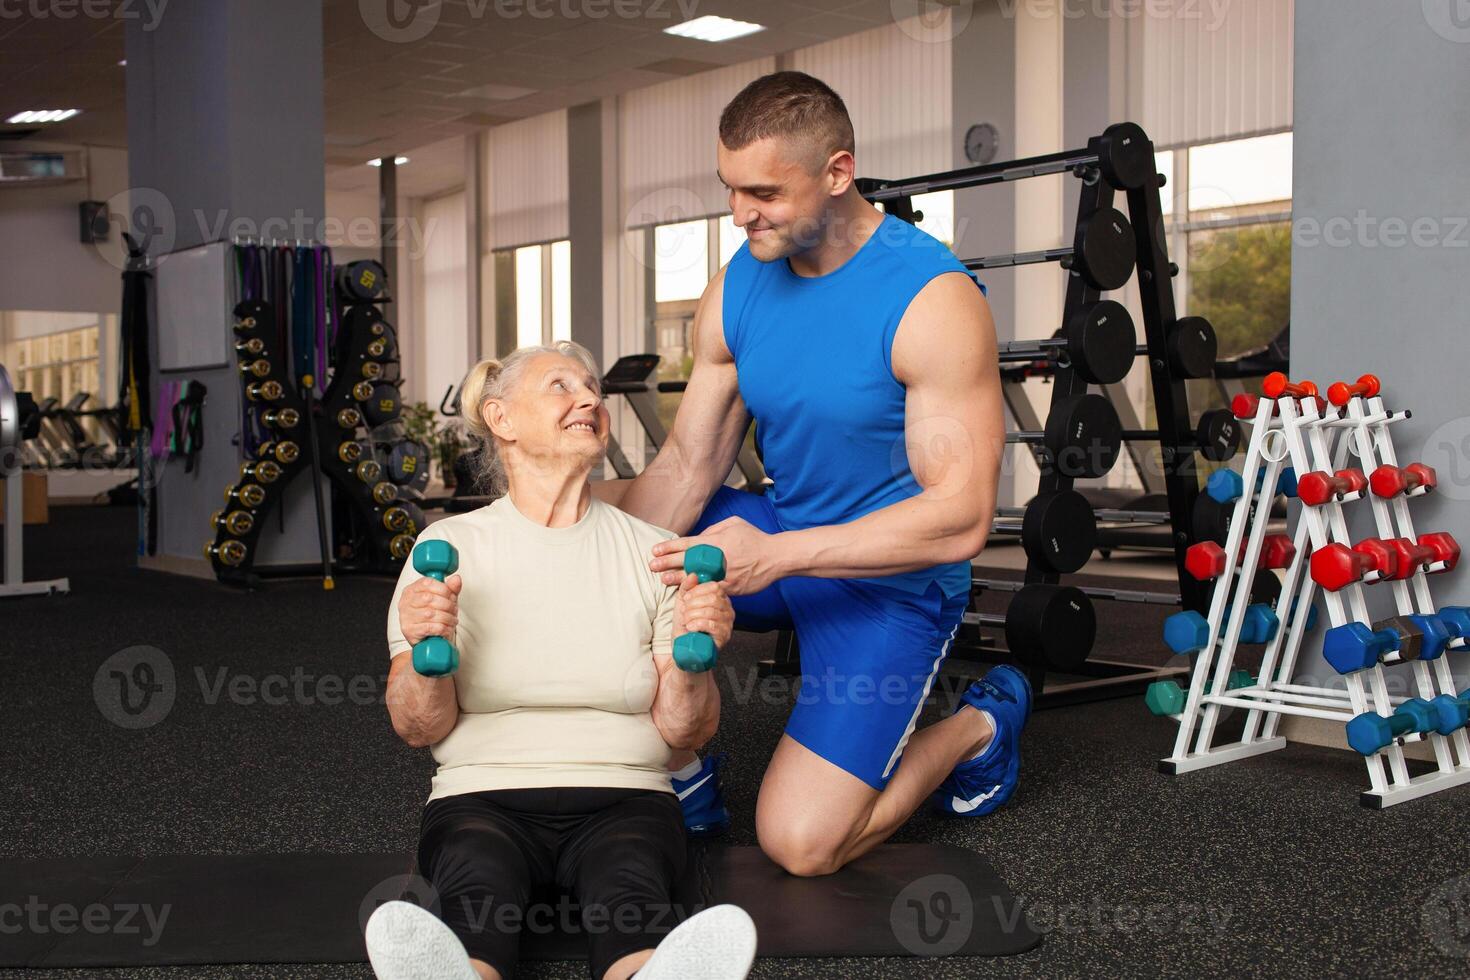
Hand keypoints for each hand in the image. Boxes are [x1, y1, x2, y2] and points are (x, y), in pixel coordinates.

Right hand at [400, 573, 461, 647]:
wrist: (428, 639)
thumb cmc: (434, 616)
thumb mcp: (444, 599)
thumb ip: (450, 588)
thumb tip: (456, 579)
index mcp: (411, 590)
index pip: (427, 583)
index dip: (443, 589)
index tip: (451, 596)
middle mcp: (405, 602)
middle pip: (429, 598)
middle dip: (447, 605)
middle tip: (454, 610)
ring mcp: (405, 617)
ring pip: (431, 614)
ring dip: (447, 618)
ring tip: (452, 620)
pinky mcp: (409, 631)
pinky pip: (430, 627)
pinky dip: (443, 628)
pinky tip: (447, 629)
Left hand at [651, 516, 782, 594]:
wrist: (776, 557)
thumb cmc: (755, 538)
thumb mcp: (734, 524)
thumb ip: (713, 529)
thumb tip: (698, 537)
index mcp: (717, 541)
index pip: (687, 543)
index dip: (669, 547)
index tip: (655, 550)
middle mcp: (718, 557)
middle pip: (687, 561)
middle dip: (668, 563)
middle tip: (652, 566)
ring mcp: (724, 574)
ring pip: (697, 578)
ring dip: (678, 579)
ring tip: (663, 580)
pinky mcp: (731, 587)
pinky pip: (711, 590)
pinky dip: (698, 591)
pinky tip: (686, 593)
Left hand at [673, 572, 733, 650]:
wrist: (684, 648)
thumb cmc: (685, 626)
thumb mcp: (683, 603)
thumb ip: (687, 587)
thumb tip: (693, 575)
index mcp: (720, 599)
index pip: (715, 587)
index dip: (698, 590)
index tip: (686, 598)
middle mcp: (728, 610)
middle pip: (713, 598)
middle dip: (693, 604)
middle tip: (684, 612)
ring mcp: (728, 624)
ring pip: (711, 611)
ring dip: (692, 615)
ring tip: (686, 621)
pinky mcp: (724, 636)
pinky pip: (711, 624)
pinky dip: (697, 624)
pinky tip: (691, 628)